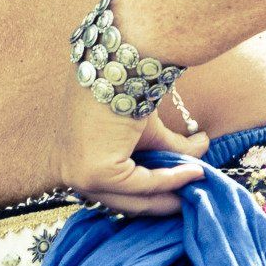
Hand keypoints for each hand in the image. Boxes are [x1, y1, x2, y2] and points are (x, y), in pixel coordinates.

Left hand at [58, 72, 209, 219]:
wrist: (120, 62)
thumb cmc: (126, 89)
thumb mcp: (146, 133)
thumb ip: (167, 154)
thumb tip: (198, 164)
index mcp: (71, 162)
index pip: (110, 192)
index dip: (146, 197)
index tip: (177, 197)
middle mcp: (68, 172)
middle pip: (121, 200)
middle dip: (159, 203)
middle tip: (190, 199)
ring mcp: (79, 175)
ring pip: (132, 197)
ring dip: (168, 194)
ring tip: (197, 182)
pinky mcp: (96, 173)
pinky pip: (142, 185)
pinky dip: (171, 181)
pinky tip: (194, 172)